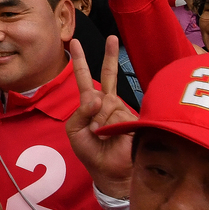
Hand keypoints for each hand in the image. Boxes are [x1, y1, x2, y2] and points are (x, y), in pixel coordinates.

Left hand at [64, 37, 134, 199]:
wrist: (109, 171)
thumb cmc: (90, 152)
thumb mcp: (75, 131)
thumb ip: (81, 112)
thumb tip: (97, 97)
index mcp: (90, 104)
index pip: (84, 78)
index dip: (81, 61)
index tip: (75, 43)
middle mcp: (107, 102)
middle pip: (109, 75)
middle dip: (109, 55)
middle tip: (112, 38)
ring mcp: (121, 109)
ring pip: (106, 103)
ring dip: (100, 121)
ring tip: (103, 135)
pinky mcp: (133, 118)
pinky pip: (116, 115)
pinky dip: (111, 126)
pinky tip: (116, 135)